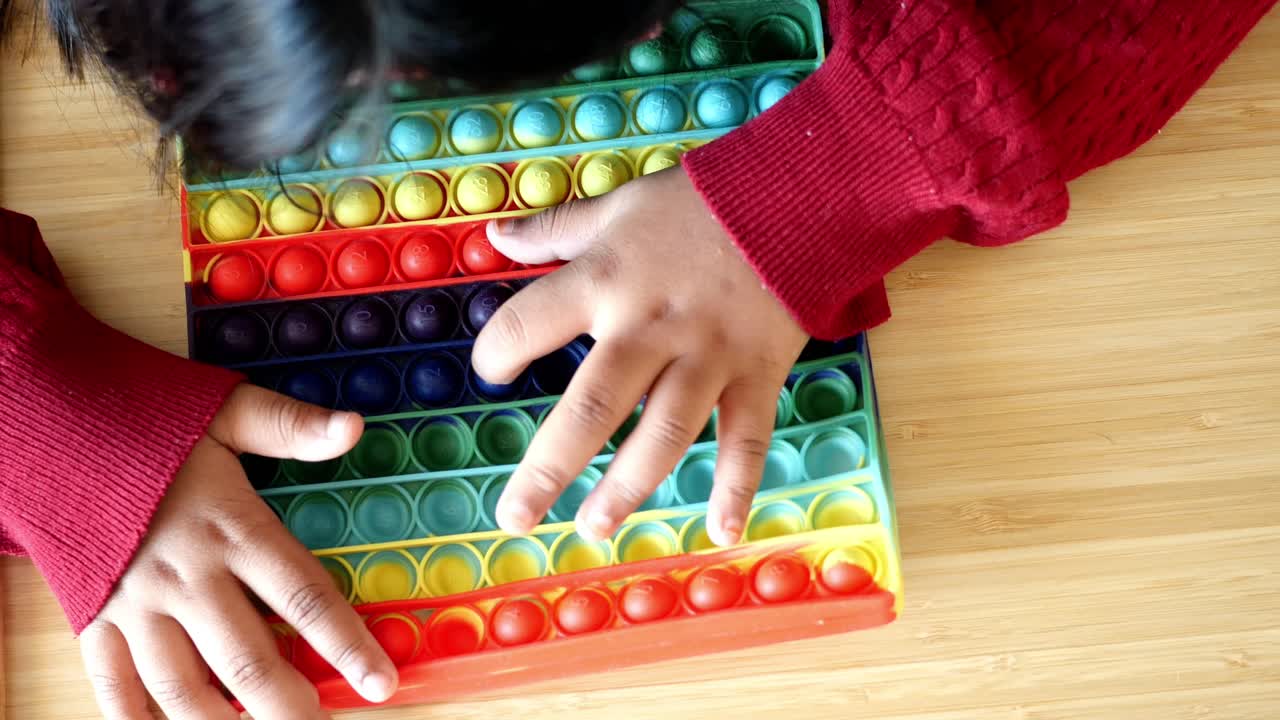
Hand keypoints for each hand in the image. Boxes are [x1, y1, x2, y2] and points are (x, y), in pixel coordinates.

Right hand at [78, 385, 397, 719]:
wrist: (47, 425)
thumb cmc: (143, 422)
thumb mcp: (224, 412)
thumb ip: (290, 427)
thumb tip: (353, 428)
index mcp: (229, 527)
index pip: (303, 596)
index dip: (347, 645)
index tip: (380, 682)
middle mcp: (185, 576)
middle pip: (247, 660)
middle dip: (289, 705)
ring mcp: (134, 605)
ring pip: (183, 688)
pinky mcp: (93, 619)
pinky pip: (115, 687)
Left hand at [472, 165, 807, 546]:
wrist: (797, 198)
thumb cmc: (700, 203)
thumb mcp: (618, 205)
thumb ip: (555, 228)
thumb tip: (495, 236)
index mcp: (606, 282)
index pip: (527, 326)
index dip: (497, 353)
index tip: (492, 370)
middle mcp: (650, 329)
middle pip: (592, 408)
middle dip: (549, 468)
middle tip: (516, 516)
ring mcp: (707, 359)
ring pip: (662, 436)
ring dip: (627, 488)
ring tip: (593, 528)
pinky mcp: (756, 375)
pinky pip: (746, 439)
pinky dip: (737, 487)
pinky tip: (722, 532)